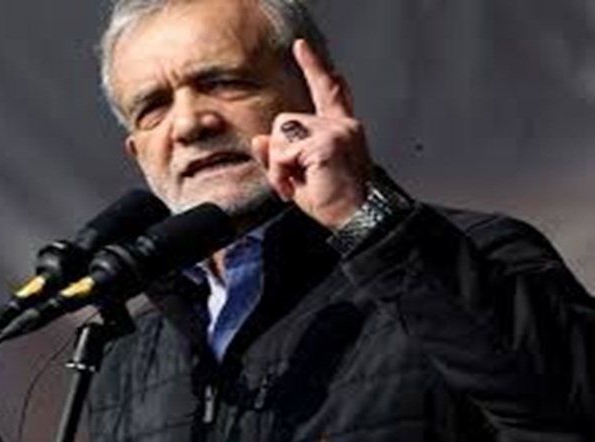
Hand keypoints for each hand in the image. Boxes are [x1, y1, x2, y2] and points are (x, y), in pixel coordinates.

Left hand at [252, 39, 372, 229]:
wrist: (358, 221)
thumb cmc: (336, 203)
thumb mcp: (300, 177)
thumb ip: (279, 155)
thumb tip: (257, 139)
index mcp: (341, 129)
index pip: (329, 90)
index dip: (314, 66)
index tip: (301, 47)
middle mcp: (342, 125)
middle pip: (284, 122)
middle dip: (278, 155)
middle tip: (290, 182)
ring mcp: (336, 131)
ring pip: (279, 134)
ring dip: (278, 164)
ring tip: (294, 185)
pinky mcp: (326, 142)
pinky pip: (282, 151)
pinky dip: (279, 173)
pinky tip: (293, 189)